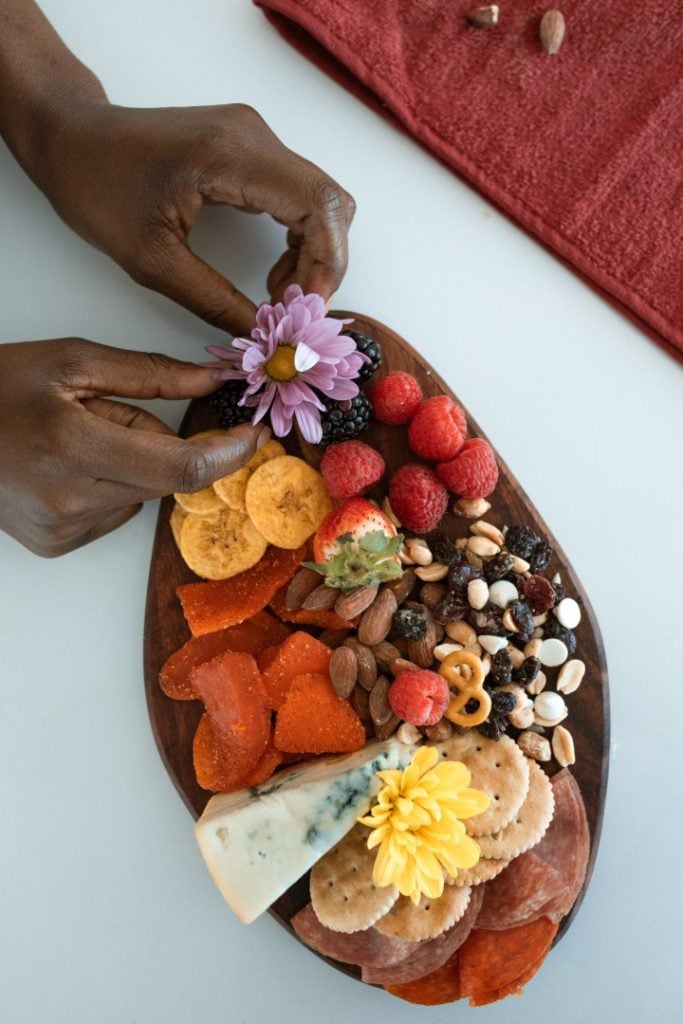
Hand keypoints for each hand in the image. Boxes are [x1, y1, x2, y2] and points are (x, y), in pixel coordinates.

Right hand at [0, 339, 265, 555]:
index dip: (228, 453)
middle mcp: (69, 500)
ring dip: (133, 465)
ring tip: (78, 439)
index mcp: (73, 447)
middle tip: (115, 415)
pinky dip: (109, 487)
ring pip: (141, 496)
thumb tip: (216, 382)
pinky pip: (114, 513)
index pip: (181, 467)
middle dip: (163, 445)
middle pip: (164, 479)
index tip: (253, 434)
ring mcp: (61, 530)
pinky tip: (68, 466)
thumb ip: (151, 375)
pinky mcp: (56, 545)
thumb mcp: (72, 362)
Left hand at [32, 101, 355, 334]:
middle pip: (330, 203)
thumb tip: (258, 333)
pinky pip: (299, 195)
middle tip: (293, 312)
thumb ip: (212, 300)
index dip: (326, 264)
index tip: (304, 310)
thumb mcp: (151, 260)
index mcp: (229, 156)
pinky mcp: (251, 149)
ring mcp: (255, 138)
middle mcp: (253, 137)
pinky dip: (299, 240)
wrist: (71, 137)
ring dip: (312, 256)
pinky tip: (272, 273)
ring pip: (321, 201)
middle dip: (323, 266)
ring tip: (278, 297)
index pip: (319, 205)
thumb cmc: (96, 187)